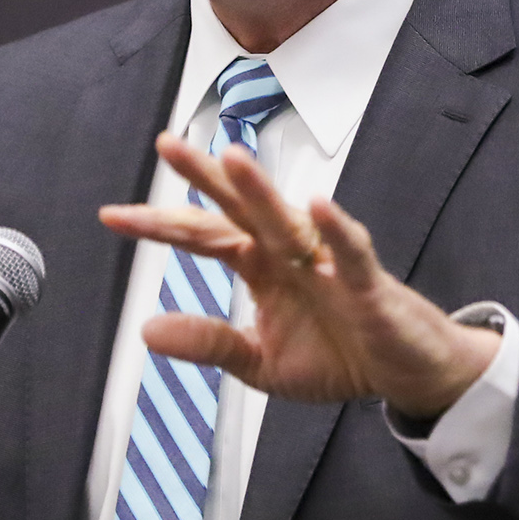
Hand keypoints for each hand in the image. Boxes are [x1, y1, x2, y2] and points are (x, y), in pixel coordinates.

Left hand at [100, 133, 497, 417]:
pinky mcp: (366, 283)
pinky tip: (316, 207)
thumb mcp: (261, 364)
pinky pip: (350, 252)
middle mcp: (290, 253)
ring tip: (231, 159)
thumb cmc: (339, 356)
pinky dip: (336, 228)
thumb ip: (210, 344)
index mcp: (262, 267)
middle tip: (167, 144)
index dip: (161, 225)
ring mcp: (328, 263)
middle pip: (241, 208)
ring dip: (260, 191)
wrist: (405, 375)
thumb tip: (148, 331)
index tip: (112, 215)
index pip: (204, 237)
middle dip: (204, 177)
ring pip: (288, 219)